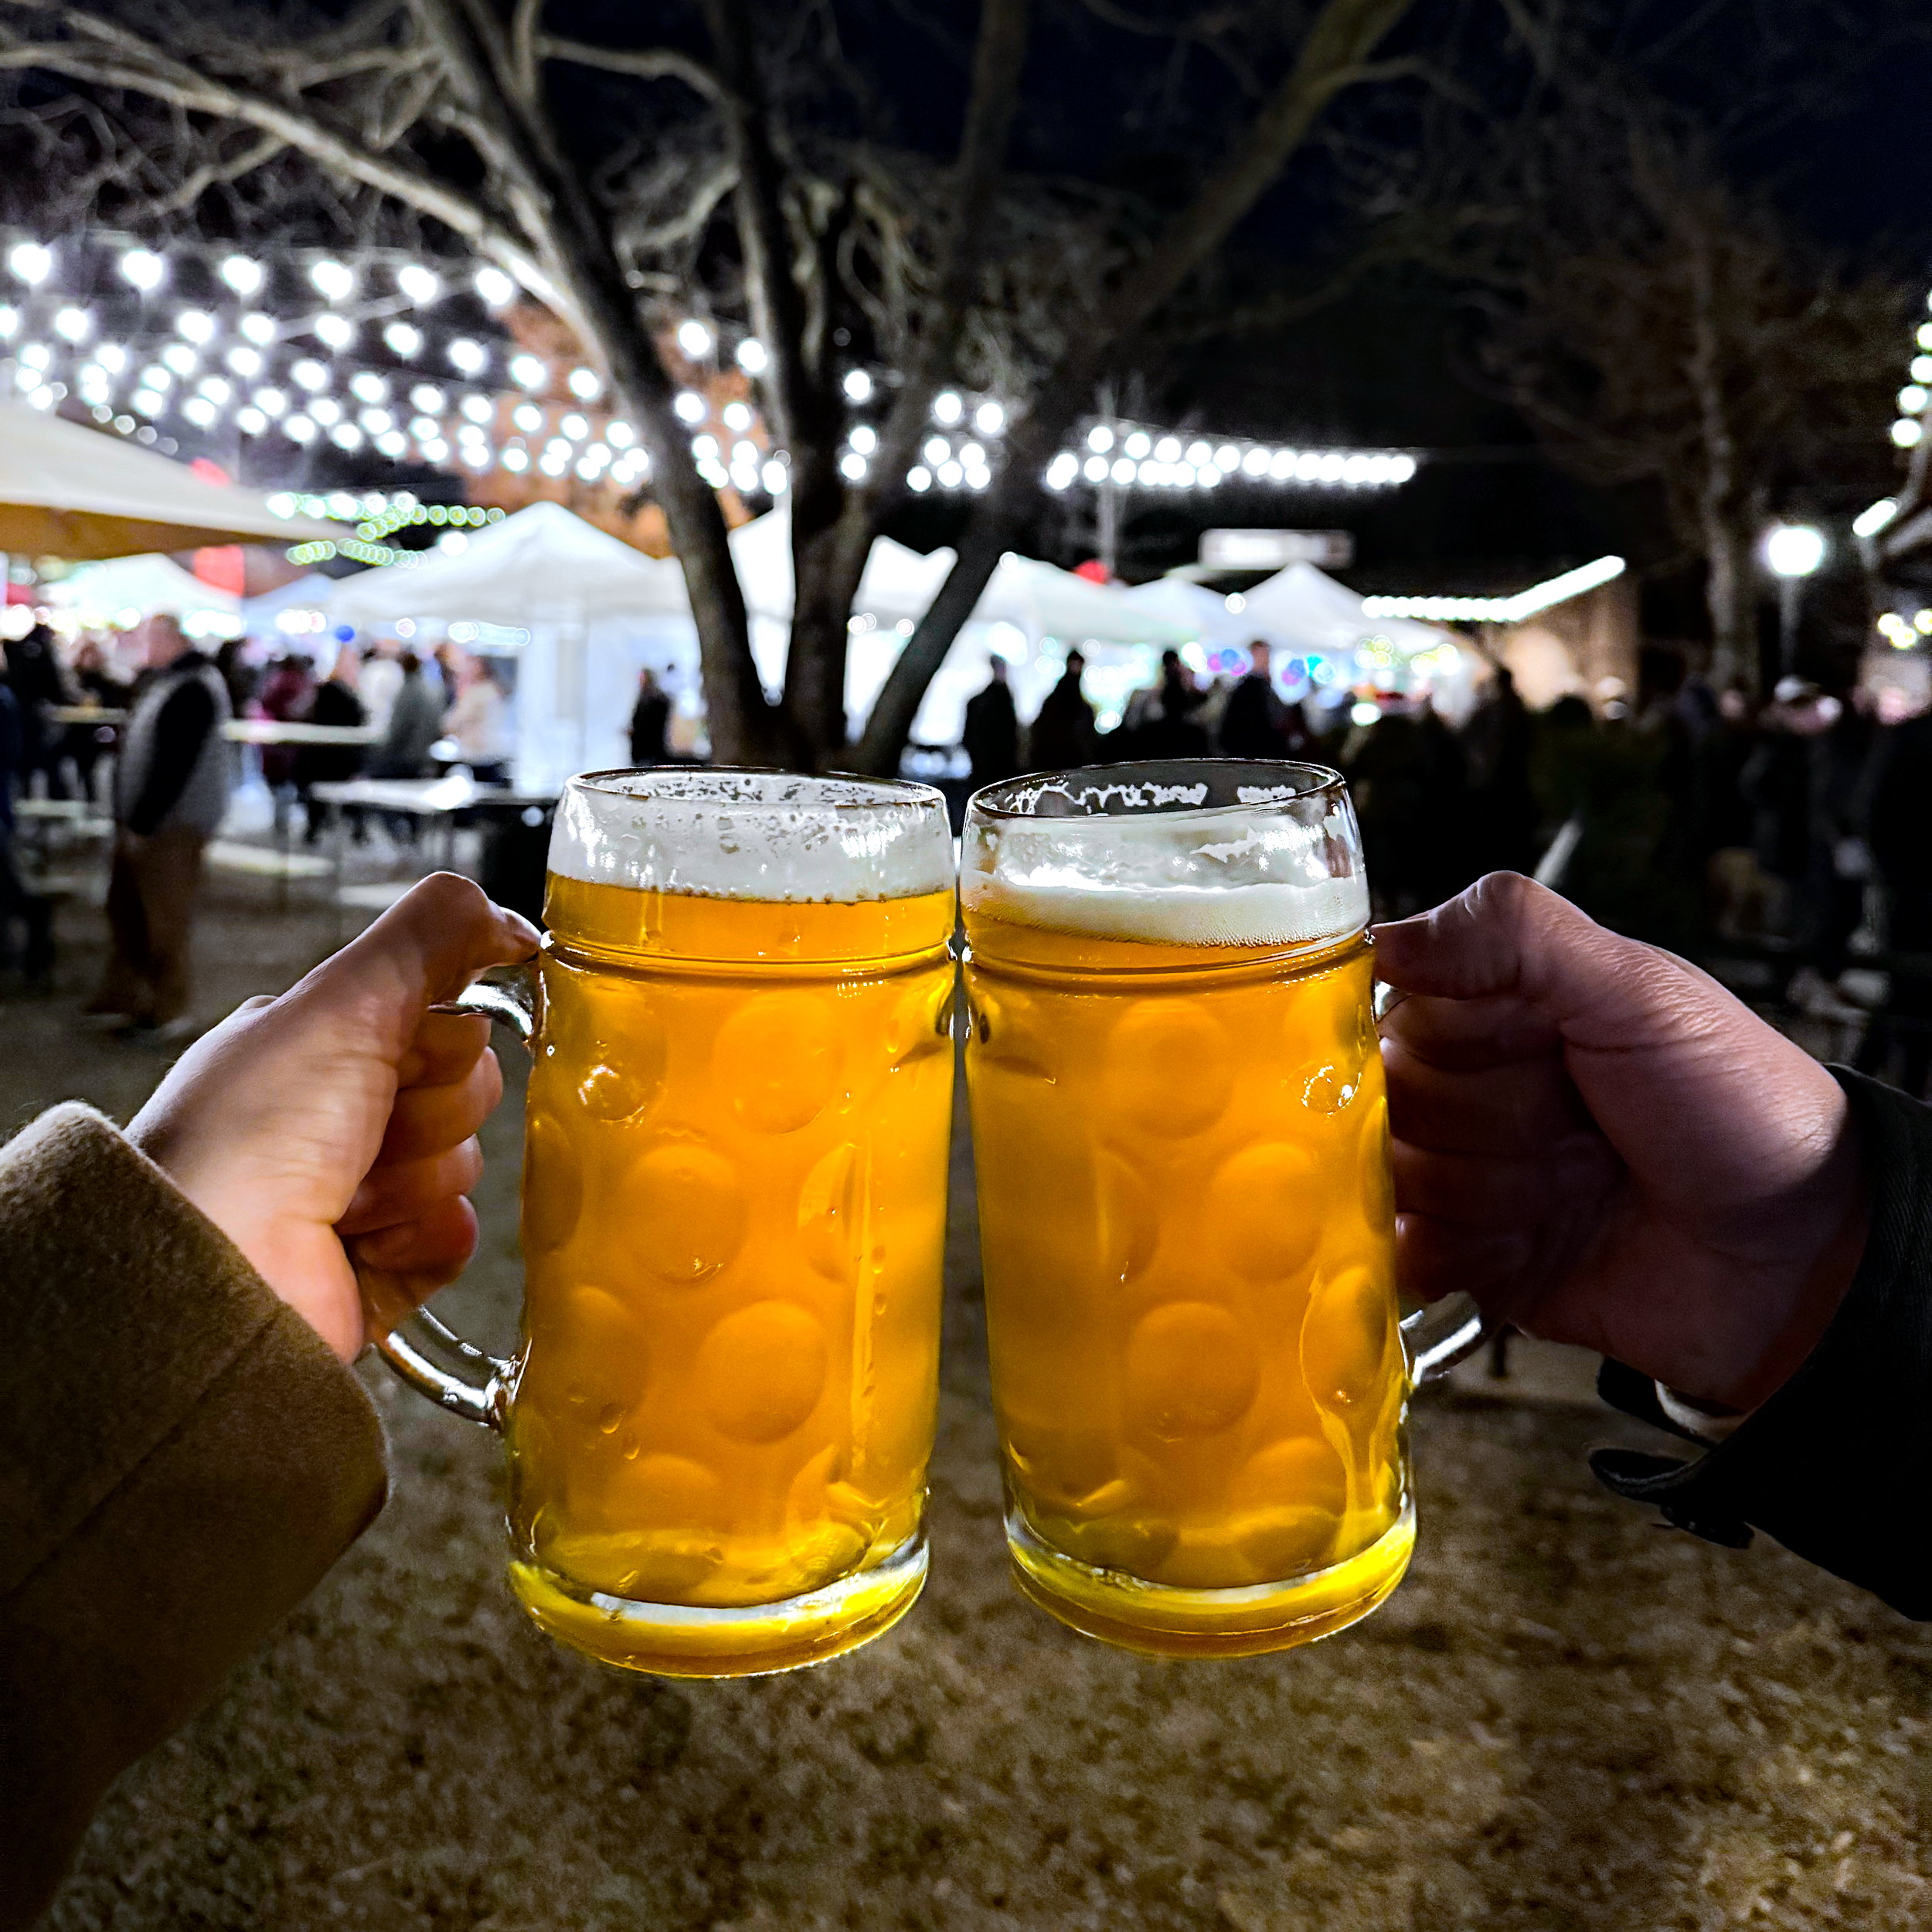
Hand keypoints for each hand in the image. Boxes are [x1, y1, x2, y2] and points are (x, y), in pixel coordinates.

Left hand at [128, 874, 538, 1361]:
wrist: (211, 1271)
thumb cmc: (257, 1129)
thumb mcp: (346, 996)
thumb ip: (436, 933)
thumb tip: (516, 924)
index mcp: (321, 1044)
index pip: (444, 1017)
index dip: (441, 1036)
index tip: (395, 1052)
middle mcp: (336, 1116)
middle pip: (465, 1090)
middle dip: (430, 1111)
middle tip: (364, 1132)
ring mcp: (358, 1196)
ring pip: (463, 1167)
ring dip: (415, 1181)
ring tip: (344, 1200)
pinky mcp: (381, 1268)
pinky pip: (457, 1236)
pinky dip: (424, 1238)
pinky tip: (367, 1242)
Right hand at [1373, 873, 1867, 1411]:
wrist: (1803, 1257)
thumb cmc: (1738, 1107)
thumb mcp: (1640, 990)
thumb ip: (1514, 935)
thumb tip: (1386, 936)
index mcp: (1503, 1009)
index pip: (1390, 1006)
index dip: (1437, 1037)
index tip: (1502, 1052)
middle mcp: (1476, 1086)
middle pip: (1381, 1100)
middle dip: (1468, 1123)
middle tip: (1565, 1129)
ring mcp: (1472, 1174)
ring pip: (1391, 1180)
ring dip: (1476, 1194)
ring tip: (1566, 1193)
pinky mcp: (1475, 1258)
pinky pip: (1404, 1256)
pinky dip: (1450, 1255)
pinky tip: (1516, 1245)